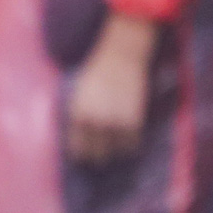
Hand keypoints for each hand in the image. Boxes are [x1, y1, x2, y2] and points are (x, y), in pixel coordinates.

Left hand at [66, 14, 159, 164]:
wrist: (121, 56)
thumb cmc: (98, 72)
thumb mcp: (80, 94)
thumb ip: (79, 116)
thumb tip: (80, 140)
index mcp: (78, 115)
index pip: (78, 149)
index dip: (83, 154)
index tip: (88, 156)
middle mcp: (95, 122)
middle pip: (97, 155)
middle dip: (101, 156)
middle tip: (105, 153)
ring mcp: (115, 122)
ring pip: (117, 152)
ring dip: (118, 149)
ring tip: (119, 144)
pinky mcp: (133, 120)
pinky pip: (133, 144)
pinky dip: (132, 144)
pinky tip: (131, 138)